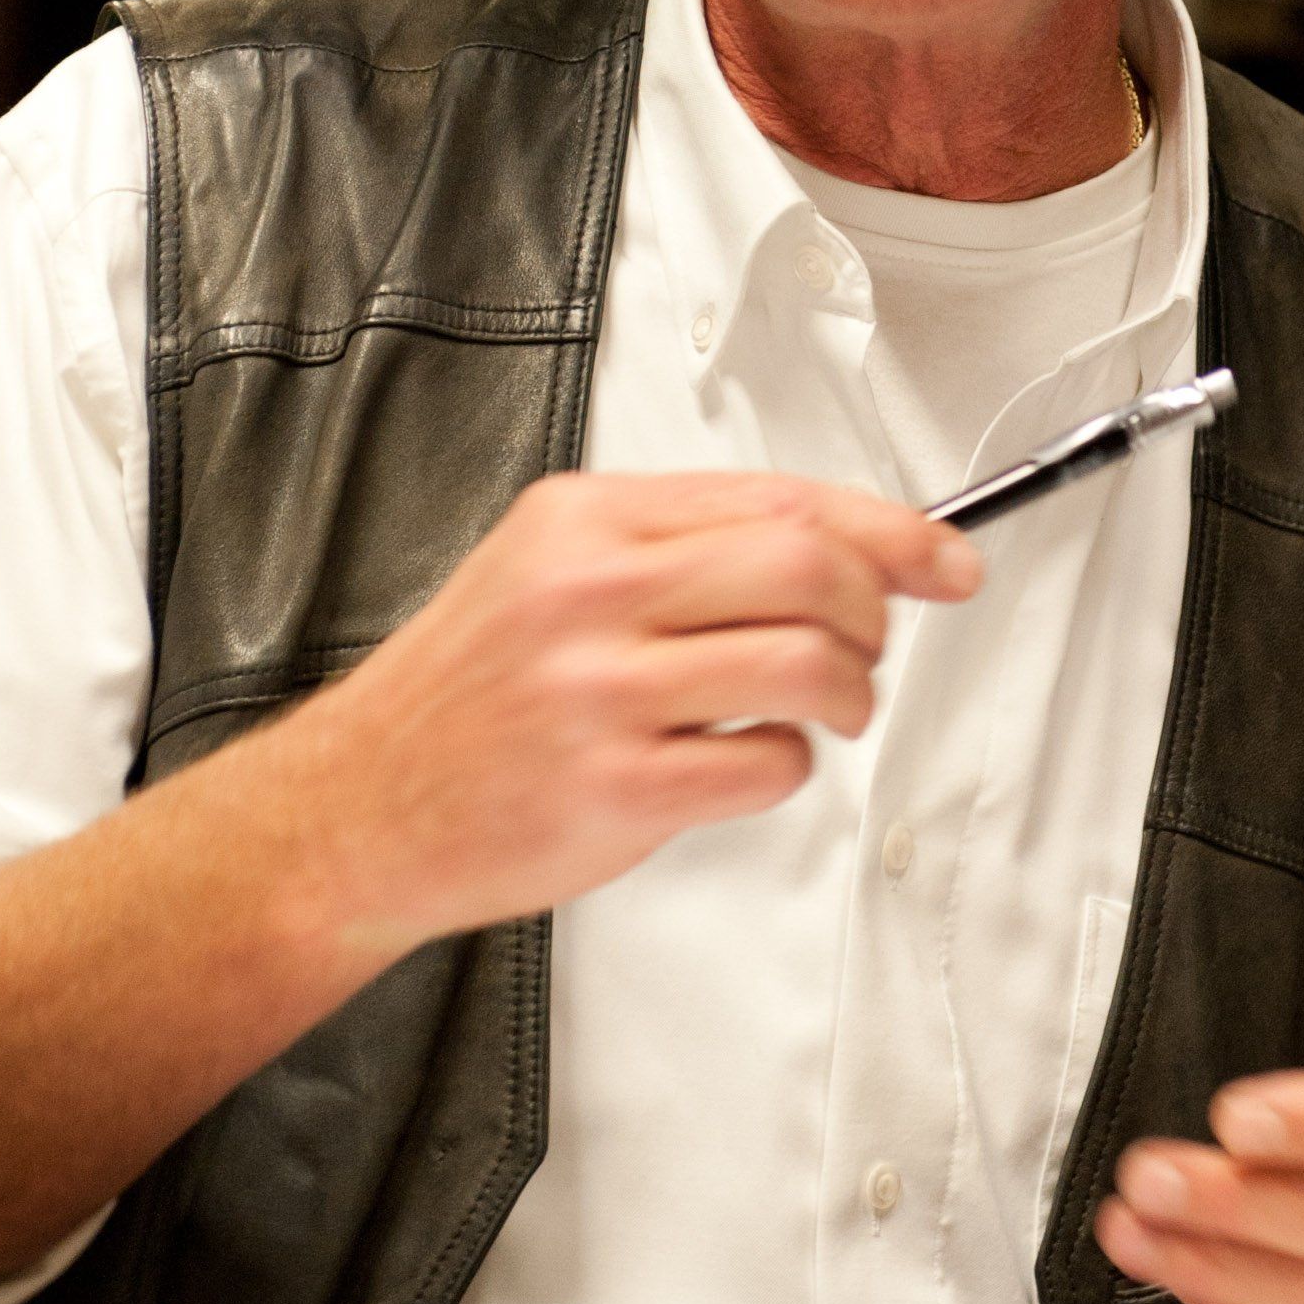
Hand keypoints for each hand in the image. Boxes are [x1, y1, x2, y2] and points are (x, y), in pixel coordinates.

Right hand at [278, 469, 977, 968]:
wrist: (359, 804)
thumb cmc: (469, 691)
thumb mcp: (549, 568)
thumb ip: (679, 546)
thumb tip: (841, 543)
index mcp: (584, 520)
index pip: (780, 499)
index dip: (891, 530)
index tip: (945, 560)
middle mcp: (591, 592)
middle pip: (808, 568)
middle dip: (874, 611)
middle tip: (866, 645)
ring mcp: (600, 692)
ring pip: (804, 662)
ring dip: (849, 692)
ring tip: (825, 708)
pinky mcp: (615, 790)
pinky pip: (766, 766)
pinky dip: (787, 766)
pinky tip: (745, 761)